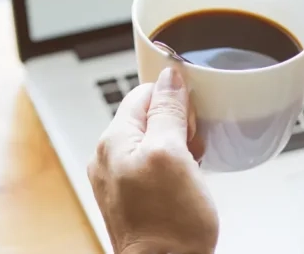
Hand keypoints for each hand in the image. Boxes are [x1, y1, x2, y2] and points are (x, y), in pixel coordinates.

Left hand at [87, 67, 216, 253]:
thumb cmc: (169, 224)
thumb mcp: (172, 155)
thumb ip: (167, 112)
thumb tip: (169, 77)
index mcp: (112, 140)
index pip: (142, 94)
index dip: (172, 99)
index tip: (192, 117)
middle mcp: (108, 158)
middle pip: (147, 118)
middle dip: (177, 126)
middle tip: (194, 148)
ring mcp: (118, 180)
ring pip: (152, 143)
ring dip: (178, 148)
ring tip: (192, 170)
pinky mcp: (131, 199)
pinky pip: (153, 169)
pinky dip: (173, 169)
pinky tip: (185, 185)